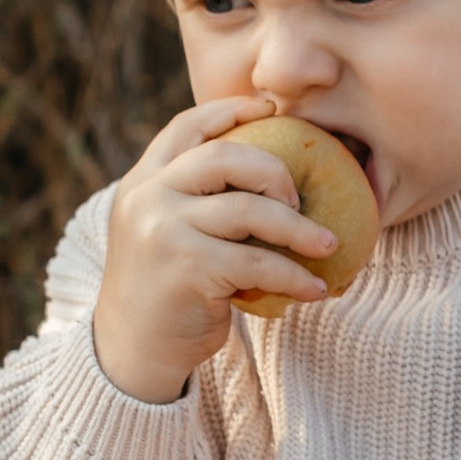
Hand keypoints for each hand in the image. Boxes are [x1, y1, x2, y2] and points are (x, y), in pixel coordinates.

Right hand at [90, 96, 343, 403]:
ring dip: (298, 227)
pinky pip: (257, 262)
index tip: (270, 108)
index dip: (230, 110)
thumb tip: (270, 175)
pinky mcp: (187, 268)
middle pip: (224, 156)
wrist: (132, 351)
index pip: (187, 127)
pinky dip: (294, 275)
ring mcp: (163, 230)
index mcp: (143, 181)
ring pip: (249, 210)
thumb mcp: (165, 231)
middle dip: (274, 171)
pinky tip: (315, 289)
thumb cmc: (166, 290)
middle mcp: (148, 197)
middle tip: (299, 199)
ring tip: (328, 244)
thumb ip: (196, 200)